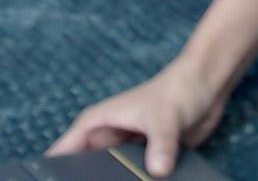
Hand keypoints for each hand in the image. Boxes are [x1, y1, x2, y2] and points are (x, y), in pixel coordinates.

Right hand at [46, 58, 228, 176]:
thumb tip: (157, 171)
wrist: (205, 86)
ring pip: (108, 176)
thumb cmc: (178, 90)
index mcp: (94, 124)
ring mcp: (124, 149)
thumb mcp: (165, 118)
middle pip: (83, 171)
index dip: (51, 175)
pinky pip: (131, 179)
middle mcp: (105, 138)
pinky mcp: (144, 158)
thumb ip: (160, 145)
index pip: (60, 154)